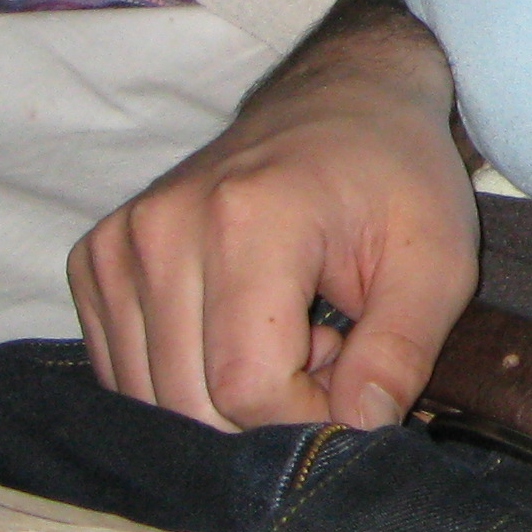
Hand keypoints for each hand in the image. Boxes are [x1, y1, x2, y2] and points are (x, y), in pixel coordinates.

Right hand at [67, 0, 475, 431]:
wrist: (340, 102)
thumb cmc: (395, 180)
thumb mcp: (436, 261)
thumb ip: (401, 352)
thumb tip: (358, 429)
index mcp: (246, 218)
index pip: (247, 387)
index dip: (309, 414)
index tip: (355, 375)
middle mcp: (161, 228)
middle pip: (192, 402)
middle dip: (270, 410)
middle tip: (329, 348)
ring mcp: (116, 244)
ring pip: (155, 399)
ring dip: (228, 396)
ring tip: (288, 331)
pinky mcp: (94, 262)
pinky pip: (128, 374)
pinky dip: (186, 376)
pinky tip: (241, 327)